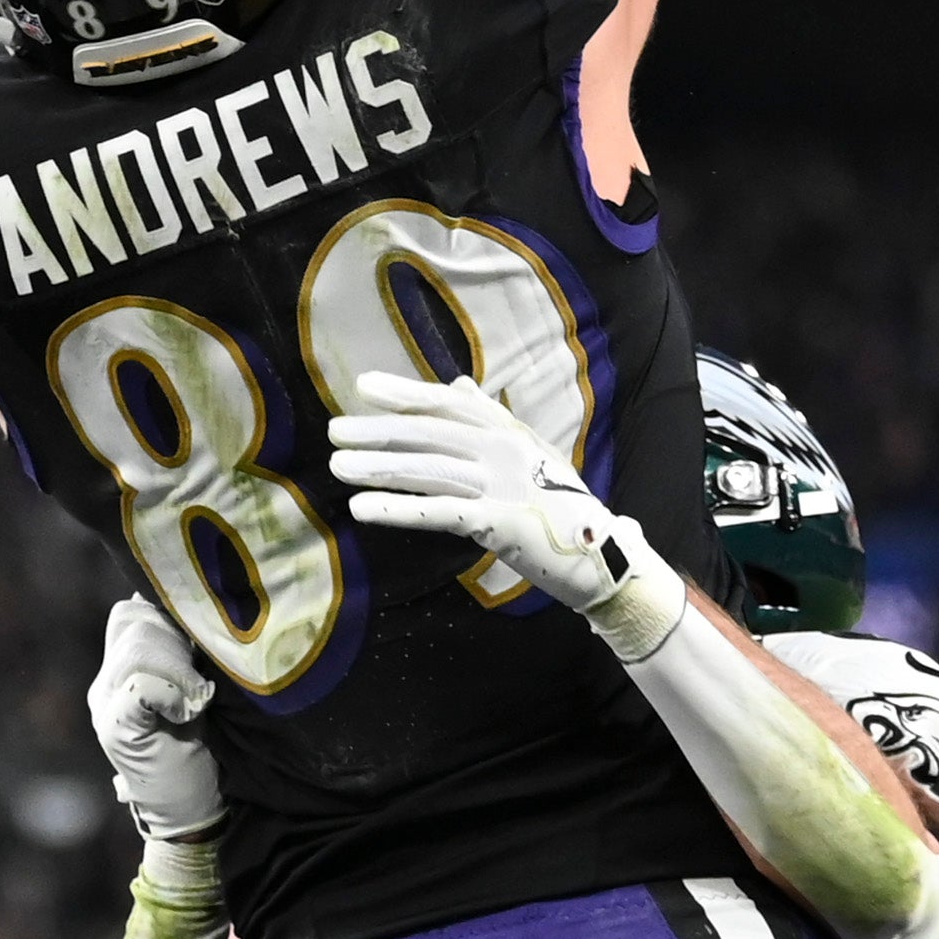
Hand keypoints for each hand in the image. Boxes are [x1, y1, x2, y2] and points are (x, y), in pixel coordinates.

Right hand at [88, 597, 220, 841]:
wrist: (191, 810)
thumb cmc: (199, 750)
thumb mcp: (189, 692)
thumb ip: (176, 656)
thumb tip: (178, 607)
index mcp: (117, 675)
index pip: (128, 616)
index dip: (165, 618)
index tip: (196, 650)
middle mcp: (103, 688)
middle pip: (134, 626)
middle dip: (177, 642)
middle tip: (200, 681)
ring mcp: (104, 708)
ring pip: (138, 652)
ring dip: (180, 670)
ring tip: (198, 700)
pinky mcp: (114, 728)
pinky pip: (143, 685)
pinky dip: (174, 694)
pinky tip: (188, 714)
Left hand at [327, 370, 645, 601]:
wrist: (603, 554)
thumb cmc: (560, 504)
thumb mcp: (530, 452)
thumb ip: (490, 418)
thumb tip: (458, 385)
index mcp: (509, 432)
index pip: (450, 405)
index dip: (407, 393)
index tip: (364, 386)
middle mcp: (504, 450)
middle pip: (432, 434)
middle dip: (380, 431)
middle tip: (334, 431)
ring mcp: (502, 485)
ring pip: (430, 469)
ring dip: (380, 467)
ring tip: (337, 466)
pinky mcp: (499, 523)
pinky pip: (440, 512)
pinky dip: (399, 509)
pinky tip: (362, 509)